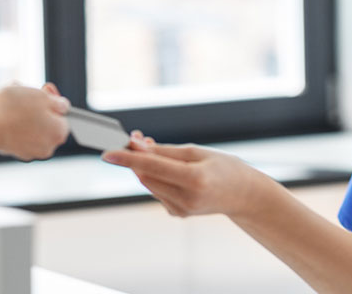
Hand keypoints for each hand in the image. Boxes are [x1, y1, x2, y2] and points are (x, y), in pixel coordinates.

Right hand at [0, 83, 69, 160]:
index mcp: (58, 134)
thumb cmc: (12, 108)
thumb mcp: (41, 96)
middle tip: (23, 91)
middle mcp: (46, 147)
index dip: (53, 99)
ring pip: (28, 124)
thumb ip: (57, 102)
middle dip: (34, 104)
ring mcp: (27, 151)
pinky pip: (14, 131)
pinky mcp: (10, 151)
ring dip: (19, 109)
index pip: (62, 115)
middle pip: (45, 120)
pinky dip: (9, 119)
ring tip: (6, 95)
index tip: (43, 89)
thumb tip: (62, 106)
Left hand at [103, 131, 273, 217]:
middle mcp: (185, 199)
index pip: (152, 168)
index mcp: (194, 180)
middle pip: (146, 176)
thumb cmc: (223, 168)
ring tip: (152, 149)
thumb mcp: (197, 152)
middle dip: (135, 157)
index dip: (128, 159)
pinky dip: (155, 177)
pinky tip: (167, 169)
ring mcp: (181, 210)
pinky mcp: (177, 214)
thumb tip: (136, 147)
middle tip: (134, 137)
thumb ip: (165, 151)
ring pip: (148, 183)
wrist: (244, 196)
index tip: (107, 152)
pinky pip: (157, 191)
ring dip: (144, 166)